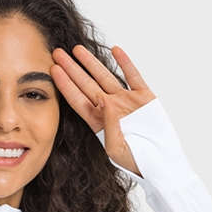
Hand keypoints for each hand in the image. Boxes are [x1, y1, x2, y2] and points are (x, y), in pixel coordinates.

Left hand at [50, 44, 155, 176]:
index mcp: (98, 122)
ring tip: (77, 49)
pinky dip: (125, 62)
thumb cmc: (135, 160)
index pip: (77, 99)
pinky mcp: (144, 96)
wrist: (159, 162)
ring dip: (91, 62)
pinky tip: (115, 50)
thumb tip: (104, 100)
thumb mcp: (116, 148)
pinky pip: (133, 75)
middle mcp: (109, 108)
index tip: (53, 71)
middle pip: (86, 84)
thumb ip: (108, 125)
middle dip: (72, 69)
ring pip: (105, 76)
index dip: (65, 85)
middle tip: (57, 53)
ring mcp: (126, 100)